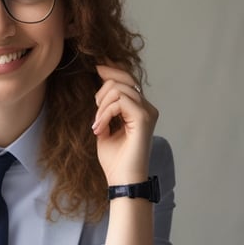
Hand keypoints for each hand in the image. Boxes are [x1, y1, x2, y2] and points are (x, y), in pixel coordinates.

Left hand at [92, 63, 158, 184]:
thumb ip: (104, 110)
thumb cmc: (114, 160)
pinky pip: (120, 101)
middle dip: (102, 88)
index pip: (127, 80)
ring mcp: (147, 112)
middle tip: (96, 115)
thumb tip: (99, 92)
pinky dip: (105, 112)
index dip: (112, 68)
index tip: (97, 63)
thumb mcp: (104, 129)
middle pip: (124, 78)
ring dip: (101, 105)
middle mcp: (146, 107)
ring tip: (97, 125)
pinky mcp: (144, 118)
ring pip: (119, 88)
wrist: (122, 180)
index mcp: (138, 109)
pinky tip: (99, 128)